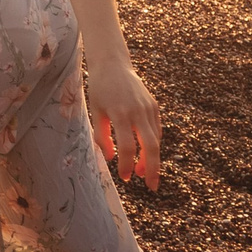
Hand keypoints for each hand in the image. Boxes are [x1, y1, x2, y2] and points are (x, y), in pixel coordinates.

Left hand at [83, 57, 162, 189]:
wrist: (113, 64)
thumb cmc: (100, 89)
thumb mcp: (95, 111)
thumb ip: (102, 136)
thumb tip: (110, 159)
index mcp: (120, 113)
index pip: (126, 146)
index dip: (126, 165)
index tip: (124, 177)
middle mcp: (138, 111)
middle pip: (151, 146)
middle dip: (152, 169)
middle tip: (151, 187)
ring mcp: (149, 108)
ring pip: (156, 139)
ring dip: (152, 159)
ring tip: (143, 172)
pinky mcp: (154, 106)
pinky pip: (156, 130)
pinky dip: (153, 144)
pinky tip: (146, 153)